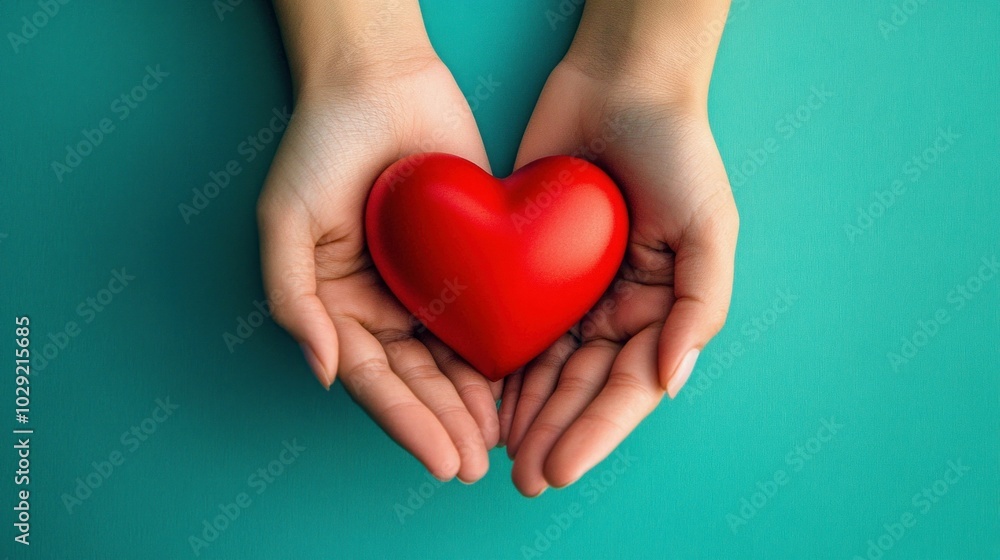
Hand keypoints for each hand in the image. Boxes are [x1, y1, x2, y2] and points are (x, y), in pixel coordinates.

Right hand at [258, 1, 499, 482]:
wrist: (379, 80)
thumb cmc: (322, 144)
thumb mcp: (285, 220)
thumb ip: (295, 300)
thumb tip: (322, 372)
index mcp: (338, 304)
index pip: (372, 378)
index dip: (406, 422)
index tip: (440, 458)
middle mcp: (383, 305)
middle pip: (416, 380)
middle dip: (444, 424)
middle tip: (476, 464)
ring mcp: (429, 286)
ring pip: (454, 359)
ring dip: (474, 404)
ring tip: (499, 442)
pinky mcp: (470, 260)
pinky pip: (487, 315)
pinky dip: (501, 355)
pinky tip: (519, 386)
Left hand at [499, 0, 738, 495]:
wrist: (619, 84)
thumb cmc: (677, 152)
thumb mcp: (710, 227)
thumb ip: (699, 306)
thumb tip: (670, 381)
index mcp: (660, 307)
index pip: (627, 384)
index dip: (596, 430)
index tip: (559, 466)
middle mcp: (615, 307)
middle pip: (581, 385)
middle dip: (555, 433)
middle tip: (524, 476)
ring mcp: (570, 289)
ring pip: (544, 365)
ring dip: (524, 412)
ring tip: (498, 450)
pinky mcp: (527, 264)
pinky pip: (513, 323)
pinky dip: (499, 364)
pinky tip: (483, 396)